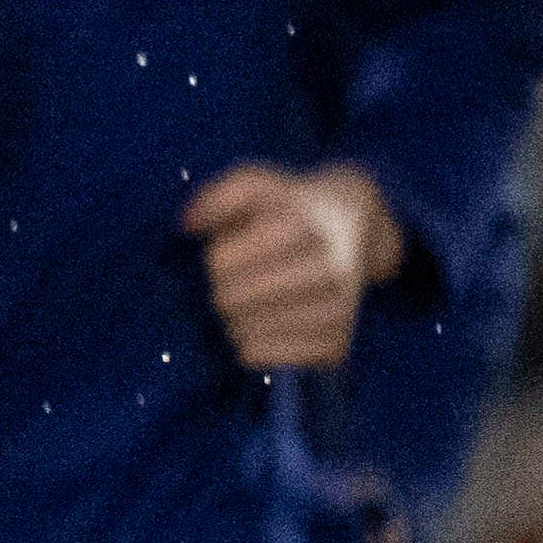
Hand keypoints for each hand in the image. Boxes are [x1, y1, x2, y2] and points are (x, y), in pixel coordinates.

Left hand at [185, 160, 399, 373]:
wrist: (355, 226)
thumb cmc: (290, 207)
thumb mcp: (257, 185)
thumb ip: (219, 196)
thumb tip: (187, 225)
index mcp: (301, 230)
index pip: (222, 264)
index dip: (216, 259)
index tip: (230, 251)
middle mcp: (326, 272)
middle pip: (229, 301)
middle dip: (223, 288)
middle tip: (240, 278)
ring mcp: (335, 312)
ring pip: (243, 332)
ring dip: (235, 318)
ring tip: (255, 299)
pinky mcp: (335, 345)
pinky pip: (262, 357)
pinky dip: (251, 343)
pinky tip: (266, 323)